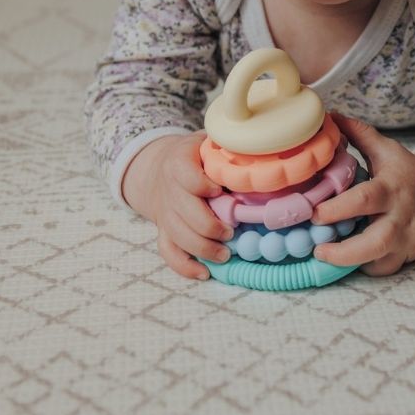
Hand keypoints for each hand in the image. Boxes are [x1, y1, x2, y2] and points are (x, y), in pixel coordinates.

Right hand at [122, 132, 232, 279]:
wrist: (158, 167)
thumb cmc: (194, 155)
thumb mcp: (205, 142)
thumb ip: (224, 145)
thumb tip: (256, 151)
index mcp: (179, 164)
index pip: (187, 176)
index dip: (203, 185)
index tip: (220, 190)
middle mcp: (169, 191)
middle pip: (186, 213)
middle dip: (211, 226)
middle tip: (232, 230)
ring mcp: (165, 214)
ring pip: (179, 236)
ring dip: (204, 248)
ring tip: (226, 254)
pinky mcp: (163, 231)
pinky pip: (169, 253)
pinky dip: (185, 267)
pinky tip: (205, 273)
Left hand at [311, 114, 414, 275]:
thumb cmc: (406, 172)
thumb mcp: (386, 149)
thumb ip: (358, 134)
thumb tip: (330, 115)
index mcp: (392, 187)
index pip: (365, 199)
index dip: (338, 208)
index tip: (313, 213)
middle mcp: (402, 216)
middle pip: (376, 241)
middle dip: (344, 251)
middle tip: (317, 248)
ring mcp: (408, 239)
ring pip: (381, 261)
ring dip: (350, 263)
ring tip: (325, 256)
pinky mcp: (410, 256)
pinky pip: (385, 268)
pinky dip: (365, 267)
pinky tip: (348, 259)